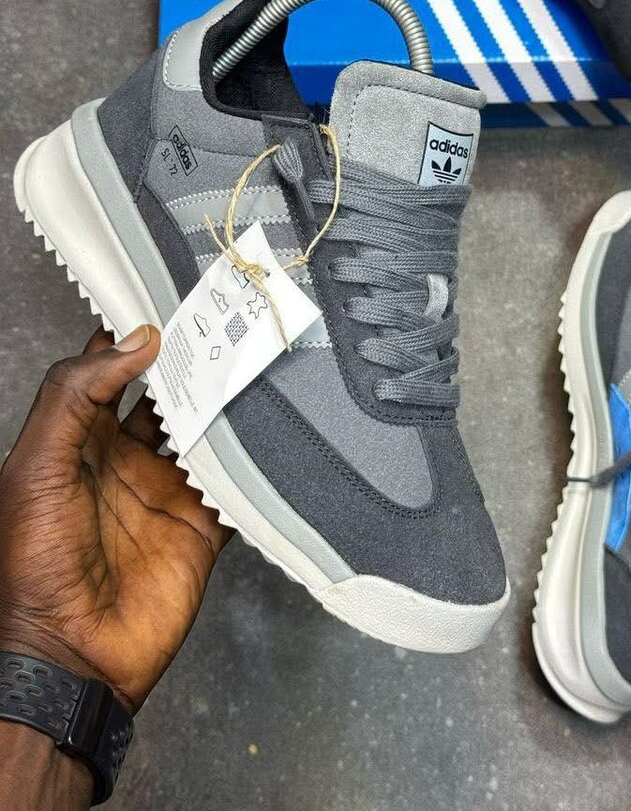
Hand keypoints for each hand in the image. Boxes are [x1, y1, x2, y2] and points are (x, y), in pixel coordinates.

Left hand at [0, 325, 231, 714]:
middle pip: (163, 395)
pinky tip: (266, 436)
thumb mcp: (37, 467)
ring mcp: (164, 491)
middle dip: (188, 364)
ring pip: (203, 431)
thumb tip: (130, 343)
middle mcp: (122, 461)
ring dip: (223, 405)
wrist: (72, 658)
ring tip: (246, 368)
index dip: (130, 338)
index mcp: (76, 443)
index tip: (160, 304)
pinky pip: (235, 484)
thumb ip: (75, 397)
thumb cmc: (33, 570)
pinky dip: (252, 464)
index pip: (107, 372)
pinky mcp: (201, 525)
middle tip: (217, 328)